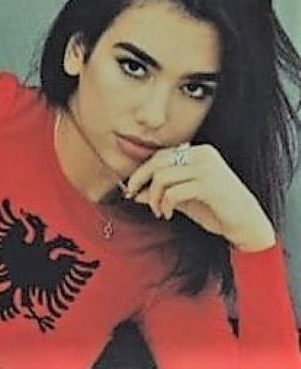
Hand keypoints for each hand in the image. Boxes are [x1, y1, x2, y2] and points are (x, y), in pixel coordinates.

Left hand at [125, 144, 275, 251]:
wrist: (247, 224)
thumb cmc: (216, 209)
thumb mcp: (183, 198)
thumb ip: (161, 192)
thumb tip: (133, 192)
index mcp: (198, 152)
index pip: (160, 155)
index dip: (141, 171)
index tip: (131, 188)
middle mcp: (203, 155)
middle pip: (158, 162)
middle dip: (139, 180)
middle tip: (132, 196)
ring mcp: (208, 168)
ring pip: (162, 177)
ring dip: (153, 197)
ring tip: (159, 211)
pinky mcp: (209, 185)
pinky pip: (174, 192)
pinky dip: (165, 204)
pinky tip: (168, 214)